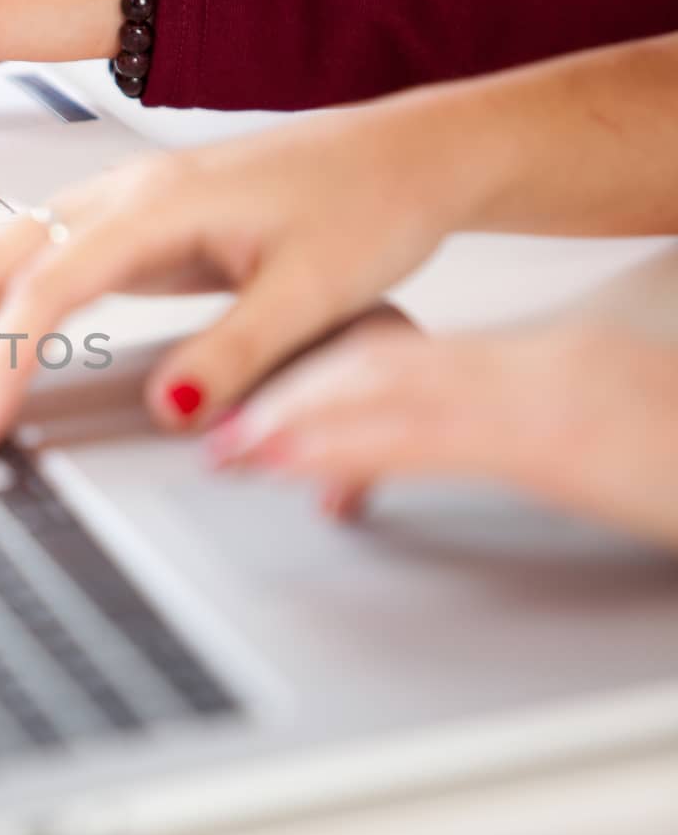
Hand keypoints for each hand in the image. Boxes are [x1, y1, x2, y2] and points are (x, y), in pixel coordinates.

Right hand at [0, 97, 495, 453]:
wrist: (405, 155)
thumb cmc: (368, 205)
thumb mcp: (317, 288)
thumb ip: (236, 349)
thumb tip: (170, 408)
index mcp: (158, 204)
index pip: (48, 289)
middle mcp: (119, 194)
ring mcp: (113, 203)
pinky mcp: (122, 222)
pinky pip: (21, 254)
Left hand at [208, 323, 677, 548]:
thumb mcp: (604, 438)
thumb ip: (529, 436)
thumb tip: (468, 456)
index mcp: (545, 360)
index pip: (412, 361)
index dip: (331, 382)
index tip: (274, 408)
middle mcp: (534, 366)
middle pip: (383, 370)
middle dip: (294, 403)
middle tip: (229, 429)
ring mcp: (543, 398)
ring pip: (392, 398)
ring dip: (301, 426)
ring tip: (237, 449)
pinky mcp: (557, 442)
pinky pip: (435, 442)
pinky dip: (357, 453)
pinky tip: (311, 474)